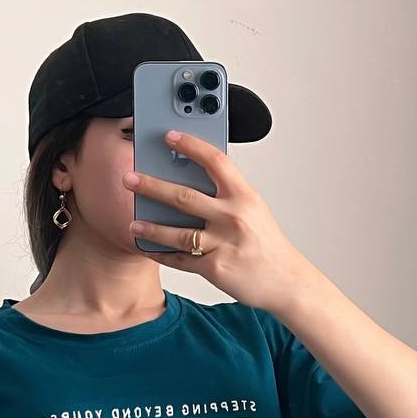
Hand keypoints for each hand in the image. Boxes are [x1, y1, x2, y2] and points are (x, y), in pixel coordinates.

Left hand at [123, 130, 319, 315]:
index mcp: (244, 196)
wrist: (286, 281)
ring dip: (151, 227)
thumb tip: (189, 180)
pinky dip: (162, 254)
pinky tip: (149, 249)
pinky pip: (181, 259)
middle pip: (184, 196)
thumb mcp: (253, 211)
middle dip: (151, 186)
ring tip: (133, 224)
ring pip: (177, 233)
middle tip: (130, 179)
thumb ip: (227, 196)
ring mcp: (223, 243)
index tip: (169, 136)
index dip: (190, 145)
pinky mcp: (215, 268)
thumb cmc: (267, 244)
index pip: (214, 161)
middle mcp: (233, 217)